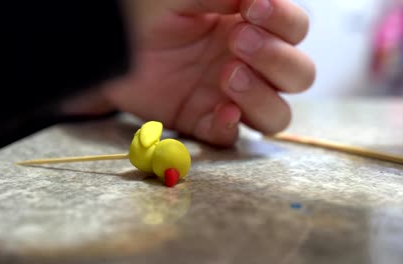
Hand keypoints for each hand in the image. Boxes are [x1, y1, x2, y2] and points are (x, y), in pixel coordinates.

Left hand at [104, 0, 314, 146]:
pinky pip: (232, 137)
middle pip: (298, 75)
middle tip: (237, 41)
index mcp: (249, 25)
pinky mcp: (202, 121)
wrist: (104, 41)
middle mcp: (247, 63)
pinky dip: (232, 127)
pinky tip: (222, 109)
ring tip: (228, 74)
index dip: (284, 21)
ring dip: (262, 96)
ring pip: (277, 114)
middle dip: (276, 59)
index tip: (252, 9)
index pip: (295, 28)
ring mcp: (227, 96)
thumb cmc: (143, 9)